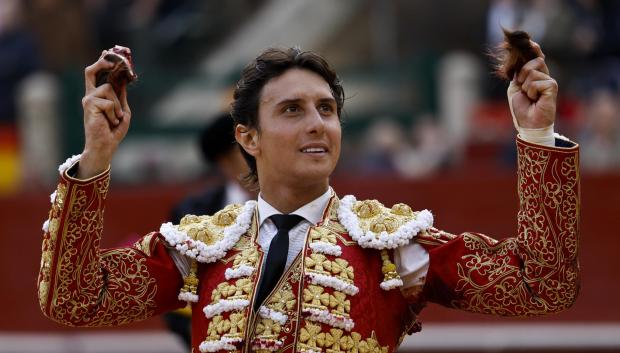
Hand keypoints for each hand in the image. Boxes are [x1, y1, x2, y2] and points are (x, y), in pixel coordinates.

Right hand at [78, 51, 131, 178]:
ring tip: (115, 119)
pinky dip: (114, 113)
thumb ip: (121, 95)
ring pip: (109, 89)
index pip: (97, 74)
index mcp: (98, 95)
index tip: (108, 51)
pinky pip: (109, 102)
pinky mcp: (89, 105)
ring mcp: (88, 99)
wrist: (105, 146)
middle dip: (101, 63)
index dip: (102, 62)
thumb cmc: (113, 130)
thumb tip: (123, 79)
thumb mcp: (122, 110)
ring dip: (118, 106)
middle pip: (91, 71)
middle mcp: (90, 95)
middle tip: (112, 60)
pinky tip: (110, 122)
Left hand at [507, 41, 556, 128]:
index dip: (533, 48)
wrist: (528, 122)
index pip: (536, 56)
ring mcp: (550, 80)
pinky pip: (535, 81)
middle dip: (522, 74)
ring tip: (529, 96)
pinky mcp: (552, 86)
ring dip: (525, 85)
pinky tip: (534, 99)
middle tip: (522, 88)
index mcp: (536, 74)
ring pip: (532, 71)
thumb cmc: (521, 107)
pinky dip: (530, 91)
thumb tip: (518, 57)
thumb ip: (518, 72)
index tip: (529, 41)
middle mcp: (544, 75)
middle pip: (533, 61)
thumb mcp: (515, 86)